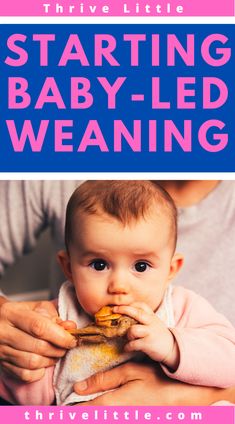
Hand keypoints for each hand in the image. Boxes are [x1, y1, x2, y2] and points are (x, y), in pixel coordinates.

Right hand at [0, 297, 76, 381]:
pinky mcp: (2, 364)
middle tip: (65, 347)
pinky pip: (24, 375)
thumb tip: (71, 327)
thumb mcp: (36, 308)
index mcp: (11, 313)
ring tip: (55, 354)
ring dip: (49, 360)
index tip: (72, 340)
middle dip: (57, 349)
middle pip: (37, 347)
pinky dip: (38, 372)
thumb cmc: (20, 313)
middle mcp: (3, 332)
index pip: (39, 327)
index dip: (59, 336)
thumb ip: (54, 317)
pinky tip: (42, 363)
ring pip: (31, 363)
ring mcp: (1, 350)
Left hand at [74, 361, 233, 405]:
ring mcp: (126, 419)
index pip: (83, 413)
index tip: (56, 409)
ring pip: (101, 417)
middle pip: (91, 418)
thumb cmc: (156, 380)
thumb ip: (104, 379)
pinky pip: (111, 416)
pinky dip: (101, 412)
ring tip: (78, 407)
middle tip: (66, 407)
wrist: (183, 397)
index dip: (69, 411)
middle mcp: (117, 418)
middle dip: (78, 412)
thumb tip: (79, 387)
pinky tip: (98, 406)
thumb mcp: (130, 372)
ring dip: (91, 411)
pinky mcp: (131, 418)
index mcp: (113, 406)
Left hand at [113, 303, 178, 369]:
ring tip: (127, 338)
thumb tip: (124, 314)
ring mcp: (150, 333)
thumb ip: (143, 318)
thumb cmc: (158, 334)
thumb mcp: (153, 322)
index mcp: (152, 316)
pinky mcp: (148, 344)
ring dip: (127, 334)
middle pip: (136, 312)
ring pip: (133, 329)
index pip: (141, 305)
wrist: (172, 348)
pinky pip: (134, 344)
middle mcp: (151, 322)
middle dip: (123, 309)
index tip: (120, 305)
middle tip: (114, 310)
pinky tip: (127, 348)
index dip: (130, 304)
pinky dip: (128, 347)